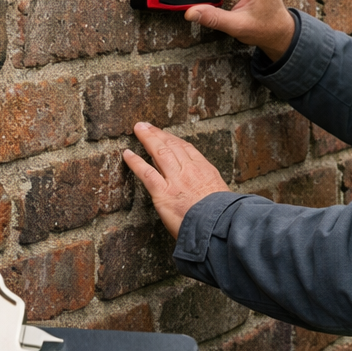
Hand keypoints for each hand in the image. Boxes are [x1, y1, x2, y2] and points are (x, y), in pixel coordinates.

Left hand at [123, 123, 228, 238]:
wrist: (221, 224)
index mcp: (205, 170)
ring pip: (159, 152)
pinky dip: (135, 162)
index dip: (173, 140)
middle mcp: (190, 170)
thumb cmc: (225, 216)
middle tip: (146, 126)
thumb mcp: (223, 196)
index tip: (166, 135)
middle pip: (171, 145)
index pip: (187, 149)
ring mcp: (176, 180)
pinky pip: (146, 172)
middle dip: (158, 134)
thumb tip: (208, 192)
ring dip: (147, 138)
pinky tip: (127, 154)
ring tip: (138, 129)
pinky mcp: (163, 192)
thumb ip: (212, 189)